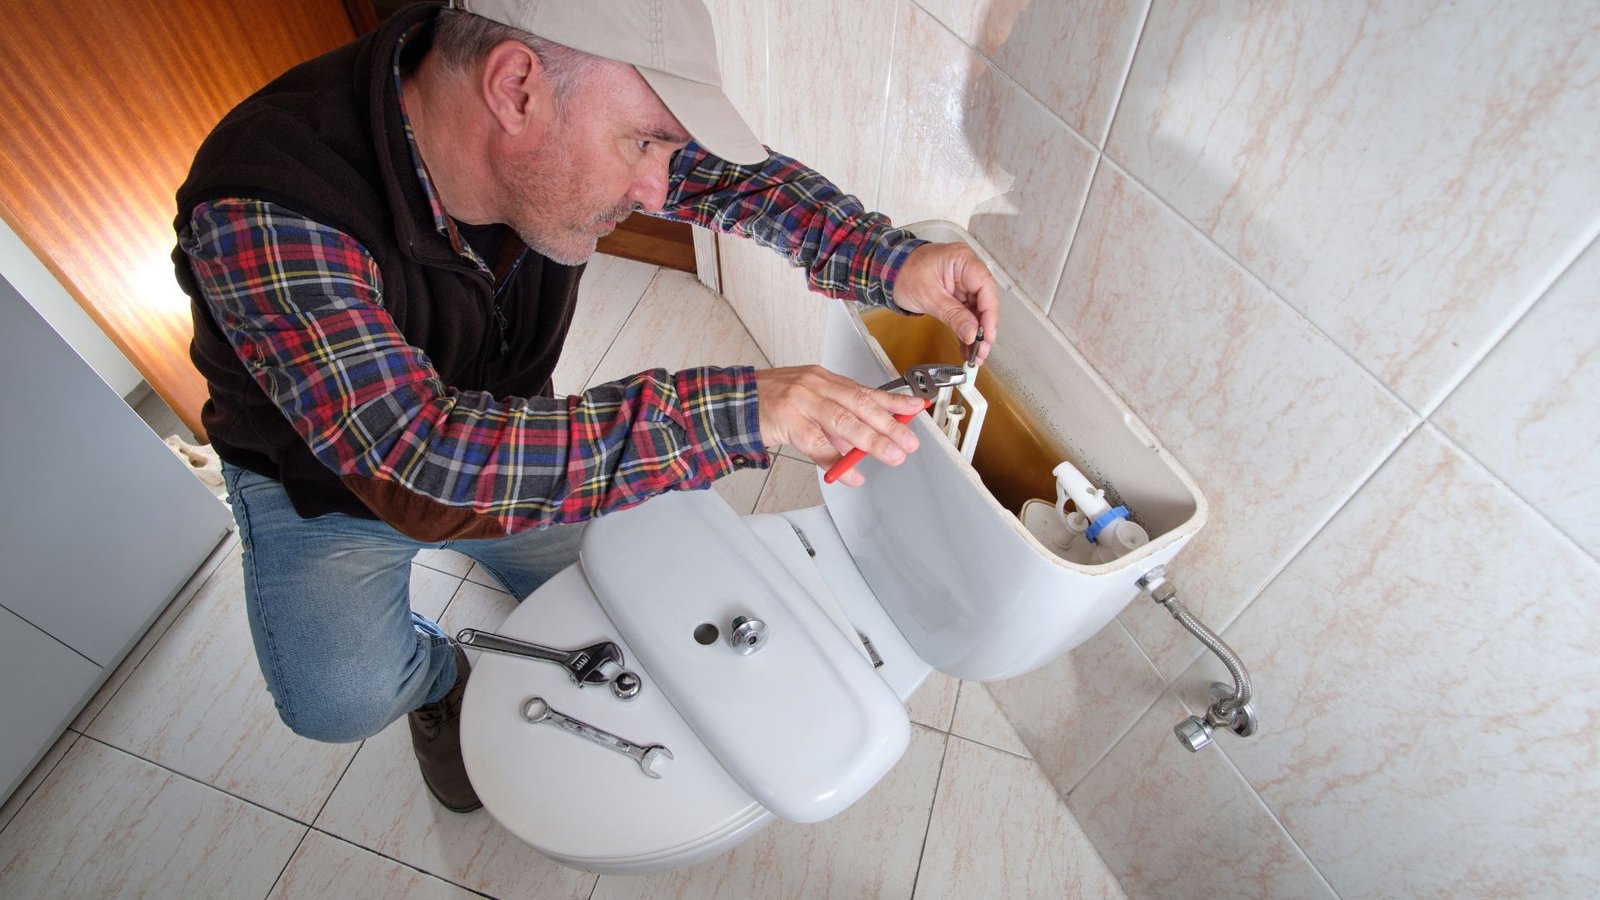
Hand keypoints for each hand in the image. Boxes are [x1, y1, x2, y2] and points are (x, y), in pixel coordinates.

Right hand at [755, 366, 925, 486]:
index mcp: (825, 379)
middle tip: (909, 442)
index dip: (894, 401)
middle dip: (889, 424)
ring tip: (891, 455)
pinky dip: (836, 461)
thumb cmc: (771, 403)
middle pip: (861, 404)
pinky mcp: (787, 420)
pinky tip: (851, 474)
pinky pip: (817, 444)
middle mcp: (817, 386)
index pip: (867, 390)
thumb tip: (863, 446)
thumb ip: (834, 422)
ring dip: (871, 441)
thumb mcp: (808, 403)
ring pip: (844, 422)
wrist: (731, 402)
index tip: (917, 408)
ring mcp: (802, 401)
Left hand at [891, 242, 999, 364]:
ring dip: (975, 334)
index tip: (986, 336)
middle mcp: (968, 270)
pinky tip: (966, 347)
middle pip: (984, 302)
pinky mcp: (957, 295)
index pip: (985, 288)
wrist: (889, 271)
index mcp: (964, 260)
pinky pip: (965, 314)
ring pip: (976, 312)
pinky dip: (965, 330)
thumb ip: (953, 315)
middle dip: (983, 330)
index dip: (989, 315)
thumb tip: (971, 333)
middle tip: (980, 351)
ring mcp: (963, 283)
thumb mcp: (930, 296)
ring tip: (974, 355)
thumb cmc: (905, 272)